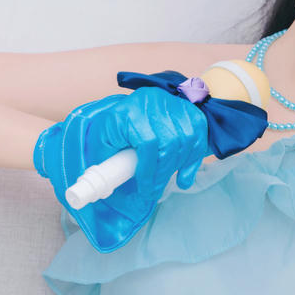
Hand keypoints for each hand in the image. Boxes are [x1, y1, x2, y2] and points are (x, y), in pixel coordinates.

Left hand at [33, 83, 209, 252]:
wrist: (148, 101)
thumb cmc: (120, 124)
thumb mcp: (105, 136)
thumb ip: (104, 157)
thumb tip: (96, 188)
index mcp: (129, 110)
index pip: (148, 142)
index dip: (148, 171)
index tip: (145, 191)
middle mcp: (154, 104)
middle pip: (168, 146)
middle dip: (160, 176)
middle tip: (152, 193)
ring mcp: (176, 107)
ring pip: (184, 145)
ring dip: (174, 169)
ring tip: (162, 182)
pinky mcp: (192, 114)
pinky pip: (198, 142)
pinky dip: (191, 163)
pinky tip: (182, 177)